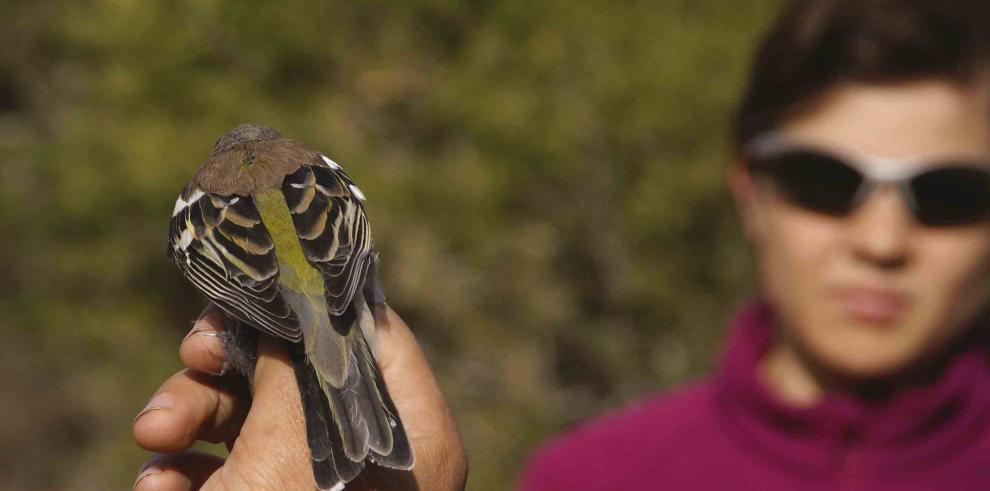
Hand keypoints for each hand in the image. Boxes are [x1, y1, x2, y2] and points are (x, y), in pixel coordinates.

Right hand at [133, 305, 467, 489]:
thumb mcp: (291, 443)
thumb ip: (291, 365)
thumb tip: (286, 311)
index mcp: (413, 435)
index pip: (380, 337)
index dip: (321, 305)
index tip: (265, 283)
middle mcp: (377, 457)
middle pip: (303, 375)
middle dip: (231, 365)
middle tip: (189, 350)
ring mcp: (323, 488)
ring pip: (255, 422)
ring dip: (192, 419)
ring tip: (153, 432)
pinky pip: (233, 474)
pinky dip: (192, 475)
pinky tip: (160, 486)